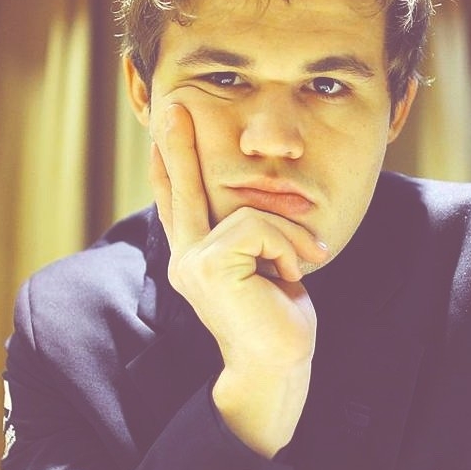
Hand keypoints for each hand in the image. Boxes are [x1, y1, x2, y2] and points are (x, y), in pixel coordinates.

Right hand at [148, 102, 326, 455]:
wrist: (278, 367)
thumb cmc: (279, 324)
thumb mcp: (267, 271)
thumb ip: (252, 241)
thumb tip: (258, 207)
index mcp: (197, 258)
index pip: (181, 201)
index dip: (173, 163)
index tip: (169, 126)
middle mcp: (186, 257)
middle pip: (182, 187)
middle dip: (178, 141)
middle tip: (175, 101)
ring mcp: (192, 262)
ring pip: (249, 211)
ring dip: (290, 237)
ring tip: (302, 267)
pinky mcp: (210, 265)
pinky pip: (259, 226)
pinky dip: (288, 248)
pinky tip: (291, 278)